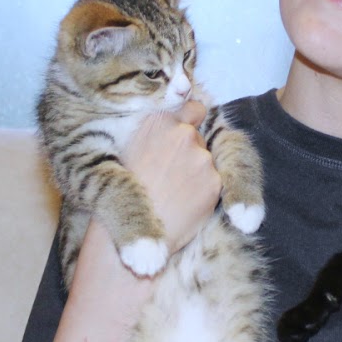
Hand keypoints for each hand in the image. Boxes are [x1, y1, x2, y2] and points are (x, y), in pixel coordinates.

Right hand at [121, 100, 220, 254]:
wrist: (133, 232)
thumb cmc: (125, 193)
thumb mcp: (130, 150)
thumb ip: (157, 132)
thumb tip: (181, 114)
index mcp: (158, 121)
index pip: (193, 108)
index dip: (191, 121)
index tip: (186, 133)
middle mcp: (182, 134)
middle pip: (199, 138)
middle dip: (189, 153)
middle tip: (167, 177)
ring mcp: (201, 157)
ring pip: (207, 161)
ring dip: (197, 173)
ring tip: (173, 194)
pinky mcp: (215, 182)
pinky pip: (216, 183)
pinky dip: (204, 193)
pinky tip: (183, 204)